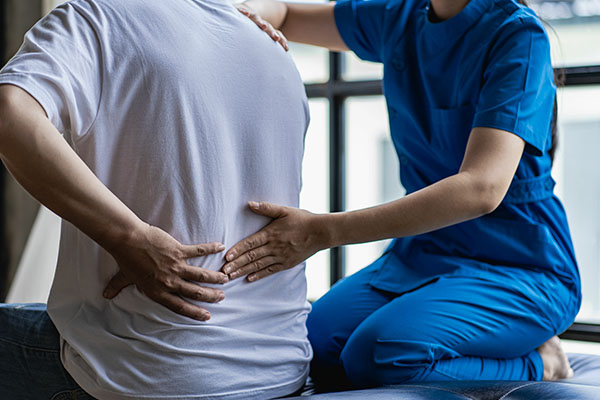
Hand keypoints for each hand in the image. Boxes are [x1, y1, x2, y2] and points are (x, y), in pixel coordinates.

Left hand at [103, 224, 228, 320]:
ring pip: (200, 275)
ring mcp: (175, 266)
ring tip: (225, 279)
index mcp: (157, 291)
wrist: (128, 240)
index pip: (179, 305)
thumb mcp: (123, 277)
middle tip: (221, 297)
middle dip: (210, 296)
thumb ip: (117, 288)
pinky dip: (210, 248)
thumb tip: (106, 296)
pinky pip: (198, 251)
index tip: (206, 316)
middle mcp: (169, 281)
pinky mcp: (178, 251)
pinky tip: (221, 247)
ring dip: (214, 277)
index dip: (194, 312)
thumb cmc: (125, 259)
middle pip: (194, 292)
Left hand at [222, 201, 323, 280]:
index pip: (250, 243)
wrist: (320, 232)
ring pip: (258, 265)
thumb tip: (250, 204)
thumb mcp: (284, 210)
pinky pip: (270, 270)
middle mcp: (274, 247)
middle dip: (236, 264)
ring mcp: (280, 257)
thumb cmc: (302, 219)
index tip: (227, 256)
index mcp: (271, 233)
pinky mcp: (286, 264)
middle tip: (223, 271)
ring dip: (244, 271)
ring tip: (231, 276)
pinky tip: (249, 278)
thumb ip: (266, 207)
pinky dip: (259, 275)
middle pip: (251, 257)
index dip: (237, 250)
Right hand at [237, 3, 288, 50]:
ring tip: (263, 26)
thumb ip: (264, 51)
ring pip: (257, 18)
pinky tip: (245, 13)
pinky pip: (242, 10)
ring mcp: (252, 17)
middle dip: (272, 33)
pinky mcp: (241, 11)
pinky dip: (244, 11)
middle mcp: (260, 23)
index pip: (276, 34)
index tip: (286, 49)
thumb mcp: (259, 42)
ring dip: (260, 22)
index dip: (282, 40)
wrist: (242, 13)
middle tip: (276, 38)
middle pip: (268, 27)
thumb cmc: (250, 31)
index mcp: (267, 31)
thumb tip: (269, 68)